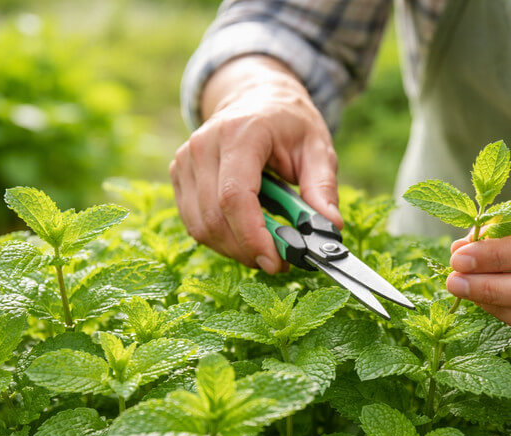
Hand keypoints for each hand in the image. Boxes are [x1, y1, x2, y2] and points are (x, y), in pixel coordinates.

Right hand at [169, 56, 341, 273]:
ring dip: (234, 249)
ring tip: (265, 246)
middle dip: (248, 249)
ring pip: (201, 226)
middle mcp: (204, 144)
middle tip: (280, 262)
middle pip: (215, 217)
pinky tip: (245, 233)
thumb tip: (330, 227)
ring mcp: (186, 160)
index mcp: (241, 133)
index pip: (234, 196)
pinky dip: (220, 239)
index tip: (275, 262)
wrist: (256, 98)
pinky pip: (194, 223)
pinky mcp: (179, 175)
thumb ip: (323, 187)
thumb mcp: (318, 147)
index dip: (252, 236)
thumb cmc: (289, 124)